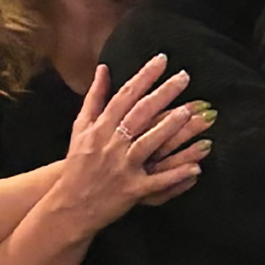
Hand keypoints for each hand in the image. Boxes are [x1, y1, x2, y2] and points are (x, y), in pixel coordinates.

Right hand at [50, 57, 208, 230]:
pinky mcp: (131, 190)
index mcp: (100, 127)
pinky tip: (196, 168)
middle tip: (184, 77)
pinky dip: (176, 175)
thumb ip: (94, 98)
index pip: (125, 96)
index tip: (162, 60)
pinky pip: (157, 181)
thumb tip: (103, 69)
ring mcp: (122, 167)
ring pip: (148, 143)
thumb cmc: (77, 164)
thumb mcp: (80, 128)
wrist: (68, 204)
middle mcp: (111, 144)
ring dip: (169, 128)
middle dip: (163, 94)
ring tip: (190, 113)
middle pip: (140, 114)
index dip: (145, 76)